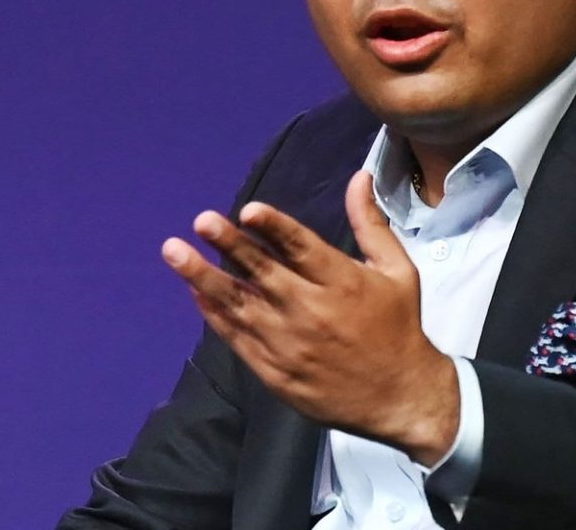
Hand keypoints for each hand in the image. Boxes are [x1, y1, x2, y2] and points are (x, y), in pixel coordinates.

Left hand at [161, 170, 459, 464]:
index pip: (303, 250)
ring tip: (173, 250)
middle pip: (264, 274)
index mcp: (343, 284)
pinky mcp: (275, 372)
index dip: (275, 228)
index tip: (248, 210)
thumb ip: (370, 224)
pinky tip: (195, 290)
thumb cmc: (398, 326)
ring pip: (239, 305)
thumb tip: (359, 176)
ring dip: (204, 277)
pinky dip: (214, 314)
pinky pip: (237, 338)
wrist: (401, 399)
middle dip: (231, 245)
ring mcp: (289, 345)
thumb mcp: (397, 271)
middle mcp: (312, 312)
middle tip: (201, 220)